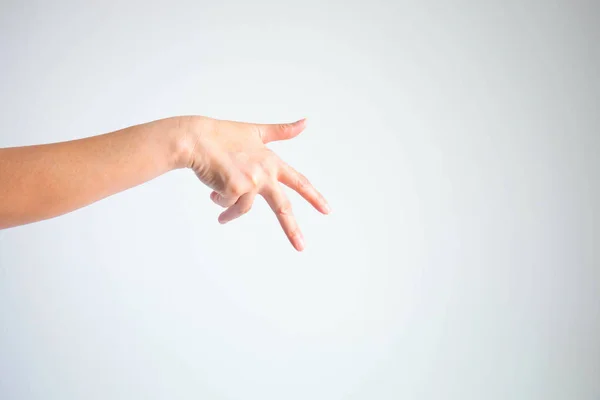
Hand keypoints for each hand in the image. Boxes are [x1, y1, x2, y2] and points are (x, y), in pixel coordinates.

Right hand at [179, 116, 329, 250]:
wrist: (196, 139)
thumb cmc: (222, 135)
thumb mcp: (256, 132)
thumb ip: (281, 131)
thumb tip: (306, 122)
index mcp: (272, 162)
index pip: (298, 181)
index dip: (314, 196)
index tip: (327, 210)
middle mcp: (264, 173)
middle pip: (282, 207)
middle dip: (292, 229)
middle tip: (301, 247)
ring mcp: (250, 181)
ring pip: (243, 208)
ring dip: (230, 212)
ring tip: (219, 211)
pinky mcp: (234, 188)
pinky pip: (227, 205)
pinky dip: (218, 201)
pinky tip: (212, 188)